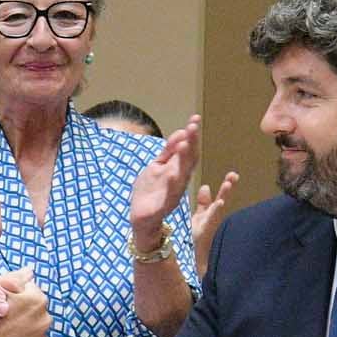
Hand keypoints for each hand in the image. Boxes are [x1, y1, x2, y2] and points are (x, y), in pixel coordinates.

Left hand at [129, 115, 201, 252]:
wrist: (140, 218)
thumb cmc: (150, 191)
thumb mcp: (157, 166)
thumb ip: (168, 151)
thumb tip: (181, 132)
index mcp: (178, 170)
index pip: (188, 150)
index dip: (192, 135)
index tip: (195, 119)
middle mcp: (179, 180)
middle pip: (188, 160)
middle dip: (191, 143)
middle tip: (194, 127)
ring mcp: (172, 193)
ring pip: (182, 175)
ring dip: (184, 159)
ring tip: (186, 144)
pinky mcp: (163, 205)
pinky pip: (169, 195)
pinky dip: (171, 185)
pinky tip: (172, 174)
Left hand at [191, 169, 239, 278]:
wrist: (202, 265)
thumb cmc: (202, 241)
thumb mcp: (200, 218)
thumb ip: (204, 203)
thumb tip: (205, 186)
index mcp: (212, 214)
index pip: (221, 197)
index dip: (227, 186)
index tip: (233, 174)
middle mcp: (214, 221)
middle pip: (220, 203)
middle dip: (226, 189)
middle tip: (233, 176)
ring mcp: (211, 230)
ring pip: (215, 213)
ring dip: (221, 199)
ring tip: (227, 184)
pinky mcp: (205, 237)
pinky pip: (209, 225)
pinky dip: (213, 214)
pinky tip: (219, 203)